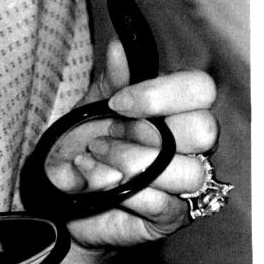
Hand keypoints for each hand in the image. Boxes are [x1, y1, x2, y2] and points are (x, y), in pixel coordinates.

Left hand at [47, 39, 218, 253]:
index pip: (201, 89)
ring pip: (189, 171)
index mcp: (175, 110)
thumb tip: (120, 47)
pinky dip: (124, 193)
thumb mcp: (89, 108)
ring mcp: (185, 183)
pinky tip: (96, 186)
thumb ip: (111, 79)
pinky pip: (165, 204)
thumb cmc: (81, 149)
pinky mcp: (172, 216)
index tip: (117, 103)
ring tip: (95, 161)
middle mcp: (189, 145)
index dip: (161, 94)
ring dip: (131, 164)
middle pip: (205, 130)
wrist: (58, 197)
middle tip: (103, 138)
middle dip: (144, 133)